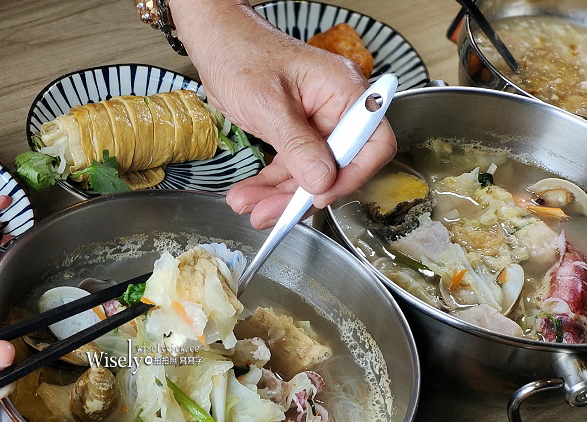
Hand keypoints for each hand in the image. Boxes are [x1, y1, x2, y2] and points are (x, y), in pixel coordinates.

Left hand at [172, 0, 395, 228]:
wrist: (215, 41)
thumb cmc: (243, 54)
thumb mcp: (269, 105)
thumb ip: (297, 145)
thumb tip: (321, 181)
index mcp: (344, 92)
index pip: (372, 144)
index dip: (351, 175)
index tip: (319, 195)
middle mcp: (336, 109)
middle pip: (336, 167)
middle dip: (301, 194)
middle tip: (270, 214)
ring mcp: (315, 123)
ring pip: (308, 173)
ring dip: (278, 196)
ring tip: (247, 206)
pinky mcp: (293, 134)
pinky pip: (289, 168)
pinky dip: (269, 185)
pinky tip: (248, 194)